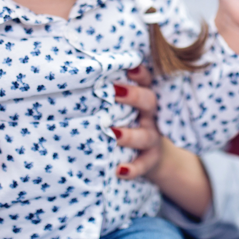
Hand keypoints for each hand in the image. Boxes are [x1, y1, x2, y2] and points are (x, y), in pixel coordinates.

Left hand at [113, 65, 213, 215]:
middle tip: (114, 91)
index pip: (145, 81)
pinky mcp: (150, 159)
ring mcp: (152, 138)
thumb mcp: (128, 107)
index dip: (140, 73)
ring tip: (113, 134)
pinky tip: (120, 171)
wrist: (154, 157)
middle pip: (148, 102)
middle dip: (134, 96)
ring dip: (129, 135)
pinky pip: (143, 164)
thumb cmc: (132, 122)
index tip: (130, 66)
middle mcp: (151, 116)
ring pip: (145, 135)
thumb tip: (83, 75)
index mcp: (144, 98)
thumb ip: (115, 93)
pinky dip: (133, 169)